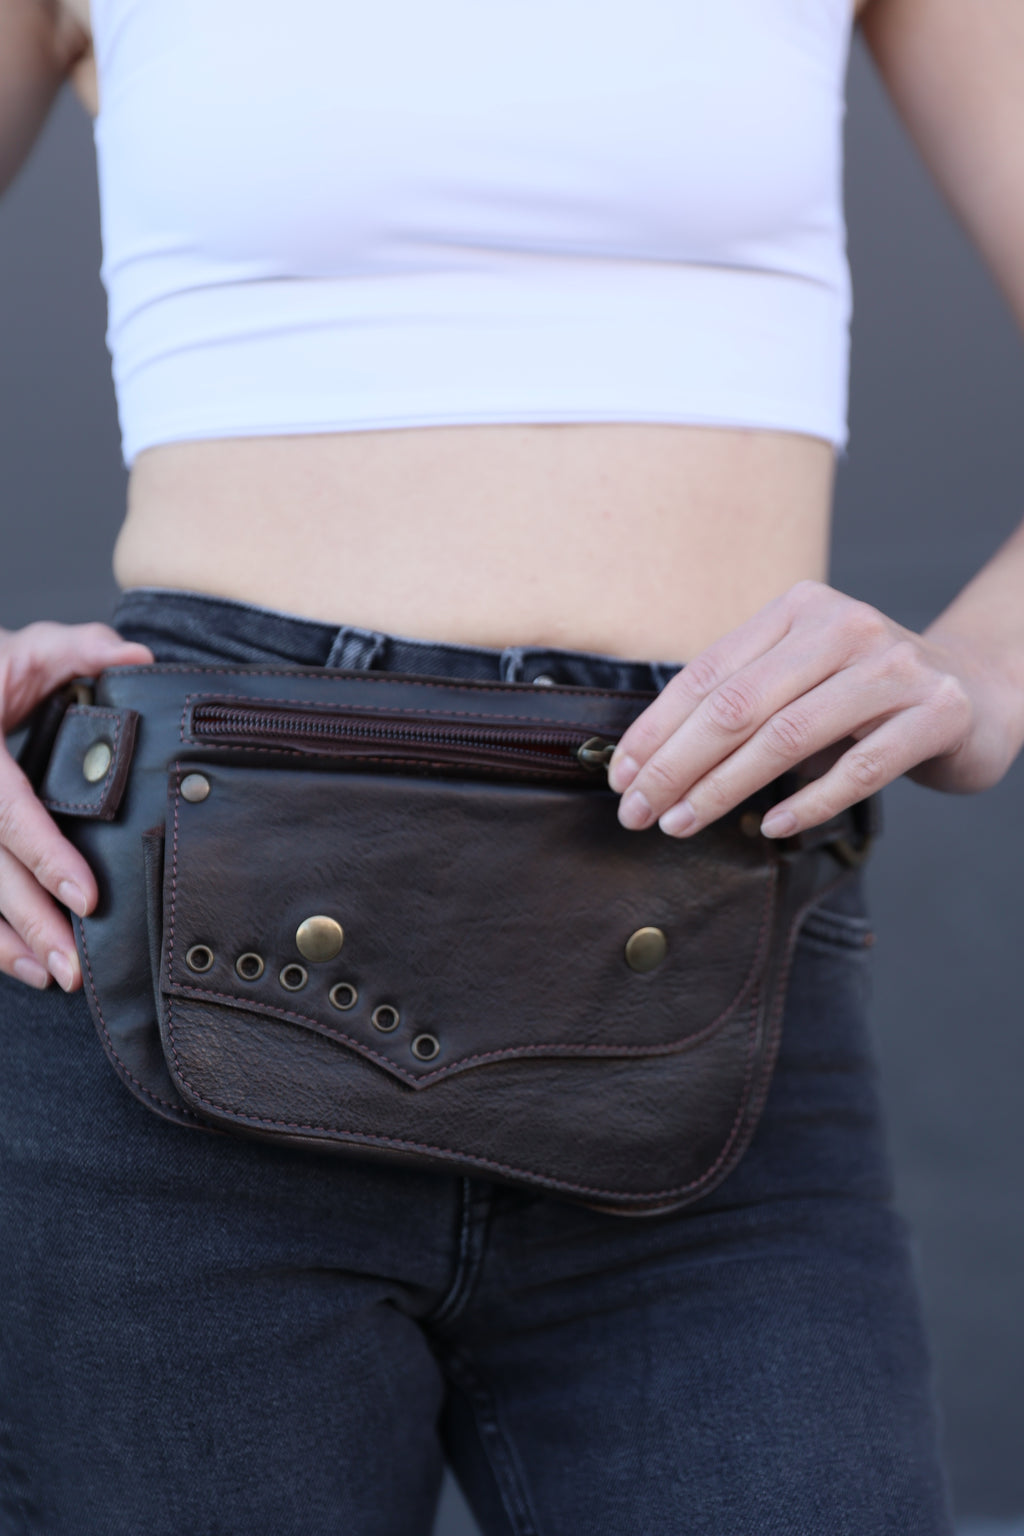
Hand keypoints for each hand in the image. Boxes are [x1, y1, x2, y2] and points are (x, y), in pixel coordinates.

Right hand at [0, 621, 153, 989]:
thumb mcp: (29, 650)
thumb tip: (138, 660)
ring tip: (51, 975)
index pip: (6, 809)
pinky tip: (21, 962)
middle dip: (27, 919)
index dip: (45, 855)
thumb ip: (81, 651)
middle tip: (72, 966)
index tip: (88, 896)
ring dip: (4, 939)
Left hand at [607, 579, 1023, 839]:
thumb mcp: (800, 678)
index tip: (621, 776)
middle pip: (737, 705)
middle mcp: (844, 626)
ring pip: (787, 737)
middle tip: (639, 812)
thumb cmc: (864, 696)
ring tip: (682, 823)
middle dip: (676, 765)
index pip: (709, 673)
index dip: (657, 729)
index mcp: (798, 609)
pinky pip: (858, 770)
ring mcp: (893, 669)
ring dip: (723, 789)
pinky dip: (807, 803)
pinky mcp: (934, 714)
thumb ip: (741, 699)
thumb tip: (648, 763)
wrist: (975, 693)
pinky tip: (771, 827)